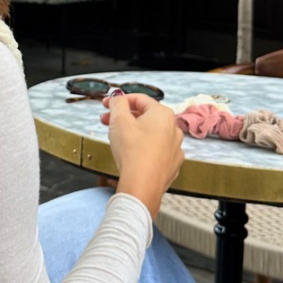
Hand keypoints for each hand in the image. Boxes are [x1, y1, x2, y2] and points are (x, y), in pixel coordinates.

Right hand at [100, 93, 183, 218]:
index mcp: (163, 114)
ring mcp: (175, 148)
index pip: (139, 99)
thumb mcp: (119, 120)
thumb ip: (118, 103)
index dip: (119, 100)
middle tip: (108, 120)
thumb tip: (118, 97)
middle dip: (124, 117)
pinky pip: (155, 150)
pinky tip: (131, 154)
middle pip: (145, 116)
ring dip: (133, 132)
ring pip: (151, 134)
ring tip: (117, 138)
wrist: (142, 185)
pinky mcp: (171, 165)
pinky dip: (143, 148)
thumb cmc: (133, 152)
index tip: (107, 104)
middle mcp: (173, 129)